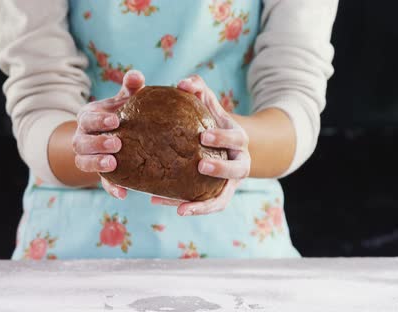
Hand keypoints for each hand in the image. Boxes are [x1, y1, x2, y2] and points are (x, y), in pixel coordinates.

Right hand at [72, 70, 145, 198]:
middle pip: (81, 142)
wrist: (118, 135)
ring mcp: (88, 157)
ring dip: (97, 164)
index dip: (98, 120)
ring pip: (84, 163)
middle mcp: (82, 138)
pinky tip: (123, 193)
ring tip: (113, 164)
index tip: (115, 120)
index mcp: (87, 118)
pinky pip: (101, 183)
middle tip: (117, 143)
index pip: (87, 118)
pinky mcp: (99, 174)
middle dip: (97, 143)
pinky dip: (111, 188)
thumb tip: (137, 75)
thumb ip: (131, 88)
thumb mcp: (125, 100)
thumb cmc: (123, 112)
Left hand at [151, 75, 250, 215]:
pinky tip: (157, 201)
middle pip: (238, 169)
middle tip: (201, 164)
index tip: (203, 136)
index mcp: (238, 139)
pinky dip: (187, 208)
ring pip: (223, 198)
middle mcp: (239, 163)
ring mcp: (229, 183)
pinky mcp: (216, 196)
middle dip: (222, 168)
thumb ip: (197, 88)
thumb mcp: (207, 103)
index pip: (237, 138)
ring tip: (181, 208)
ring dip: (204, 205)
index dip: (223, 138)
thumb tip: (183, 83)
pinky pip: (204, 206)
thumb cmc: (209, 120)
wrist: (220, 144)